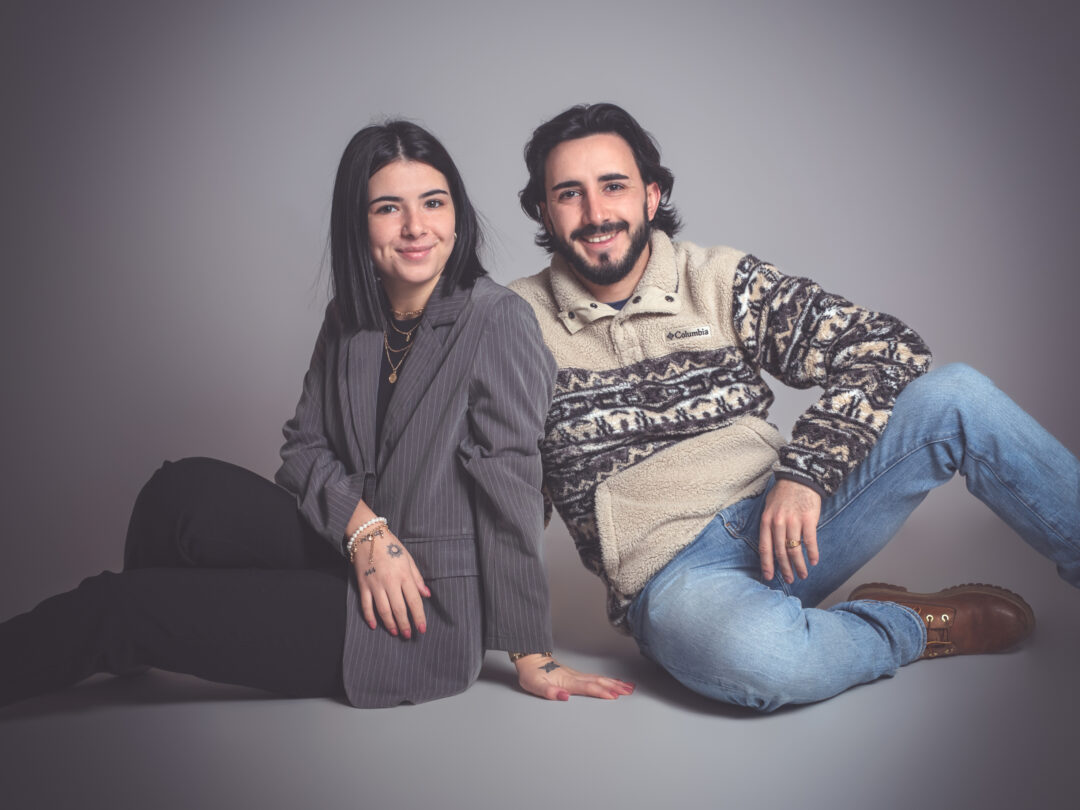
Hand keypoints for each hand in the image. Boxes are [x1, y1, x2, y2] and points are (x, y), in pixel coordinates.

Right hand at [354, 528, 430, 638]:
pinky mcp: (363, 585)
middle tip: (409, 635)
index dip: (419, 617)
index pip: (414, 601)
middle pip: (399, 609)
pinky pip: (366, 605)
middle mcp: (390, 582)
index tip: (422, 629)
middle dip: (405, 624)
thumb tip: (426, 595)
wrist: (368, 536)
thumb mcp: (408, 559)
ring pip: (383, 610)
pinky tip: (374, 625)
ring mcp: (375, 584)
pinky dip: (369, 617)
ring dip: (390, 624)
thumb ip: (417, 578)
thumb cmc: (391, 546)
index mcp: (404, 575)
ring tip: (395, 632)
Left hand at [513, 654, 634, 700]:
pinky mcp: (577, 675)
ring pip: (599, 678)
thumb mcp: (535, 686)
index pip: (587, 687)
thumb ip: (549, 692)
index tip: (613, 696)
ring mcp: (577, 674)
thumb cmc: (532, 674)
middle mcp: (575, 677)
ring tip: (628, 687)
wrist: (531, 660)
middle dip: (614, 687)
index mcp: (567, 681)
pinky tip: (614, 681)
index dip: (600, 692)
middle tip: (629, 692)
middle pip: (598, 682)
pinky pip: (596, 677)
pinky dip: (607, 679)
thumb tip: (564, 696)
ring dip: (614, 683)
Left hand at [759, 479, 820, 583]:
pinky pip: (810, 541)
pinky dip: (812, 553)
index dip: (767, 564)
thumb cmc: (783, 493)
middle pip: (780, 552)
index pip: (765, 547)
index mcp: (766, 521)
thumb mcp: (769, 507)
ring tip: (803, 575)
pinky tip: (814, 561)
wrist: (799, 478)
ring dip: (799, 565)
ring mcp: (793, 521)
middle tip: (790, 580)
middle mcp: (778, 523)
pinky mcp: (808, 519)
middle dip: (785, 569)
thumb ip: (768, 525)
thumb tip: (770, 545)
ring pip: (795, 550)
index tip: (769, 577)